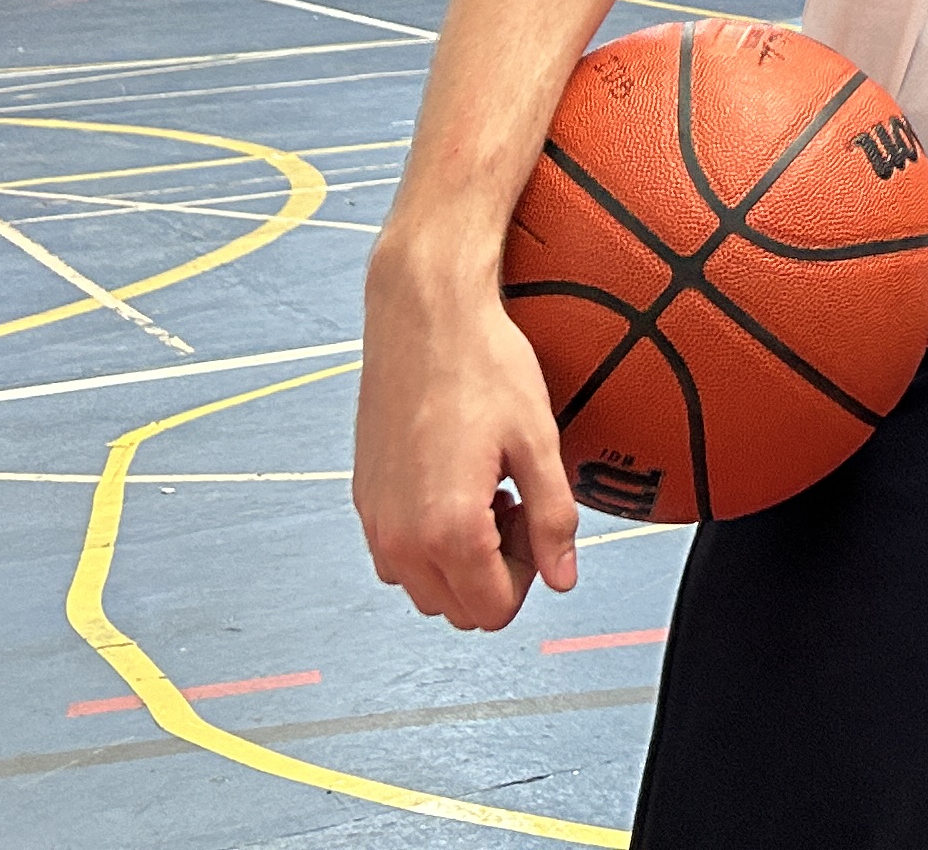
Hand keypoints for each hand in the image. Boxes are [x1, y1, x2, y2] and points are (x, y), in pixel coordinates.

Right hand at [353, 245, 582, 630]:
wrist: (423, 315)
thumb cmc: (483, 365)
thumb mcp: (539, 441)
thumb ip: (553, 521)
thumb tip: (564, 578)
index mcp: (448, 529)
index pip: (492, 611)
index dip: (527, 577)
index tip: (535, 522)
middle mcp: (400, 537)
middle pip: (457, 610)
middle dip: (495, 574)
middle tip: (516, 505)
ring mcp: (375, 520)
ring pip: (423, 588)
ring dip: (459, 561)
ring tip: (486, 492)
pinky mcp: (363, 498)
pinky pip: (395, 555)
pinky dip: (427, 541)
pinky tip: (453, 482)